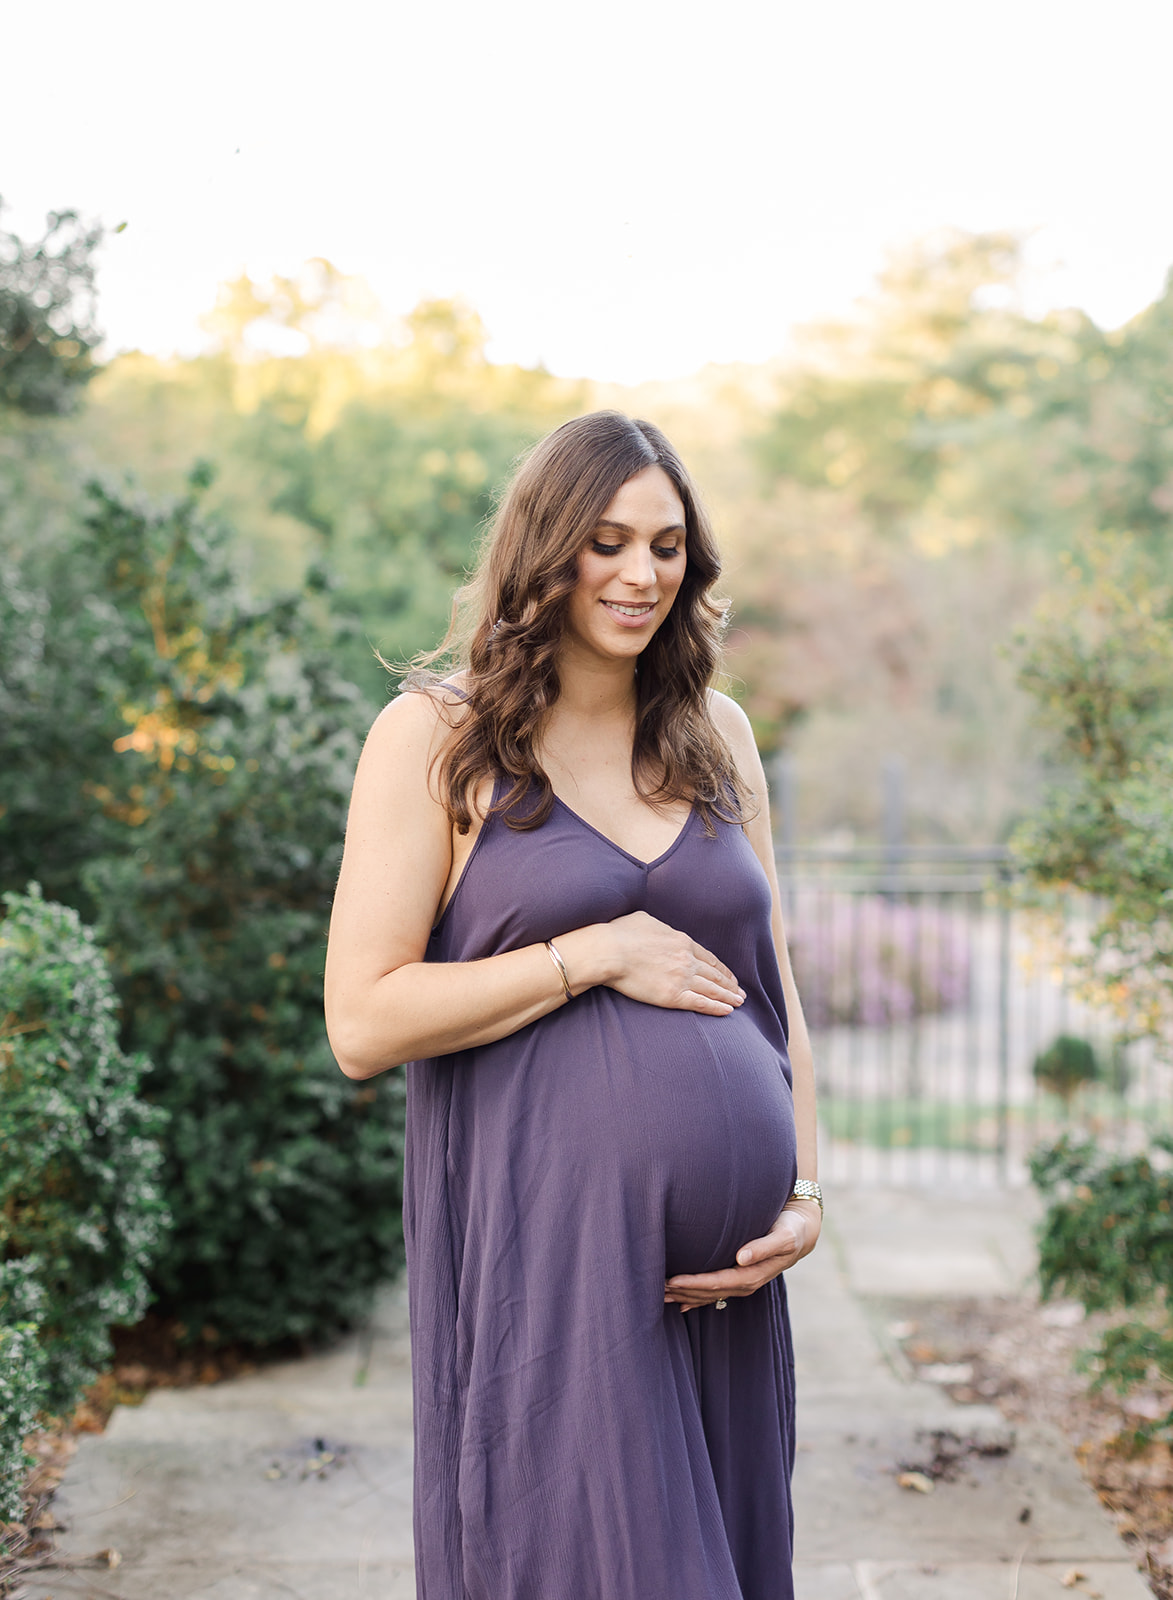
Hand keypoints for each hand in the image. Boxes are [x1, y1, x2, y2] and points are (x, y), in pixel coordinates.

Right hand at [591, 910, 744, 1015]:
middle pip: (715, 974)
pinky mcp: (673, 996)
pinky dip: (716, 1008)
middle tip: (740, 992)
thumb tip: (656, 928)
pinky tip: (728, 1011)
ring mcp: (682, 978)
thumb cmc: (620, 933)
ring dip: (728, 997)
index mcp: (681, 941)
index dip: (721, 968)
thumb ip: (657, 926)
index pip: (708, 957)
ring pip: (712, 989)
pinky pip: (701, 1003)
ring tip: (739, 1003)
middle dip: (729, 984)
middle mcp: (687, 959)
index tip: (729, 975)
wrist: (609, 951)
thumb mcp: (643, 919)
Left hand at [663, 1200, 821, 1309]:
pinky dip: (697, 1299)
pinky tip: (681, 1305)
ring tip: (660, 1295)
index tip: (673, 1280)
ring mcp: (742, 1282)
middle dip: (684, 1291)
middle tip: (655, 1288)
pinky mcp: (739, 1276)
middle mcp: (746, 1282)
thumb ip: (764, 1246)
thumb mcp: (784, 1235)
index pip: (719, 1282)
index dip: (695, 1283)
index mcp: (754, 1274)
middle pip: (710, 1292)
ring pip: (710, 1294)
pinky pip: (715, 1292)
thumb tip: (741, 1257)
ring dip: (686, 1296)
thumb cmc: (791, 1228)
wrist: (802, 1232)